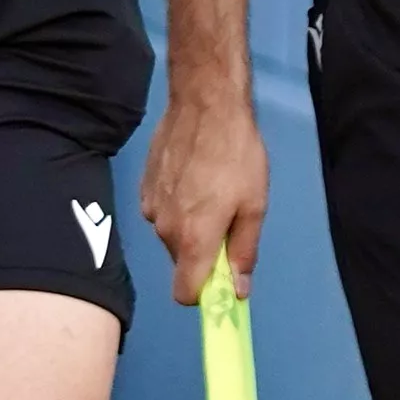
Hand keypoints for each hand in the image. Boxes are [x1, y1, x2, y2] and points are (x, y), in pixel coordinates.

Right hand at [146, 93, 267, 307]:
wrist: (205, 104)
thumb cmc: (237, 155)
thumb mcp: (255, 205)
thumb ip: (244, 251)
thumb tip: (239, 290)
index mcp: (193, 239)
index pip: (184, 294)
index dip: (203, 294)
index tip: (220, 281)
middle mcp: (165, 230)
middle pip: (182, 261)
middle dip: (202, 251)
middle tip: (227, 218)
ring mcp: (151, 207)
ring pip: (173, 235)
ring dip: (190, 224)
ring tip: (211, 189)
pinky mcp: (144, 186)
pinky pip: (163, 211)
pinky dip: (178, 204)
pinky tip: (193, 176)